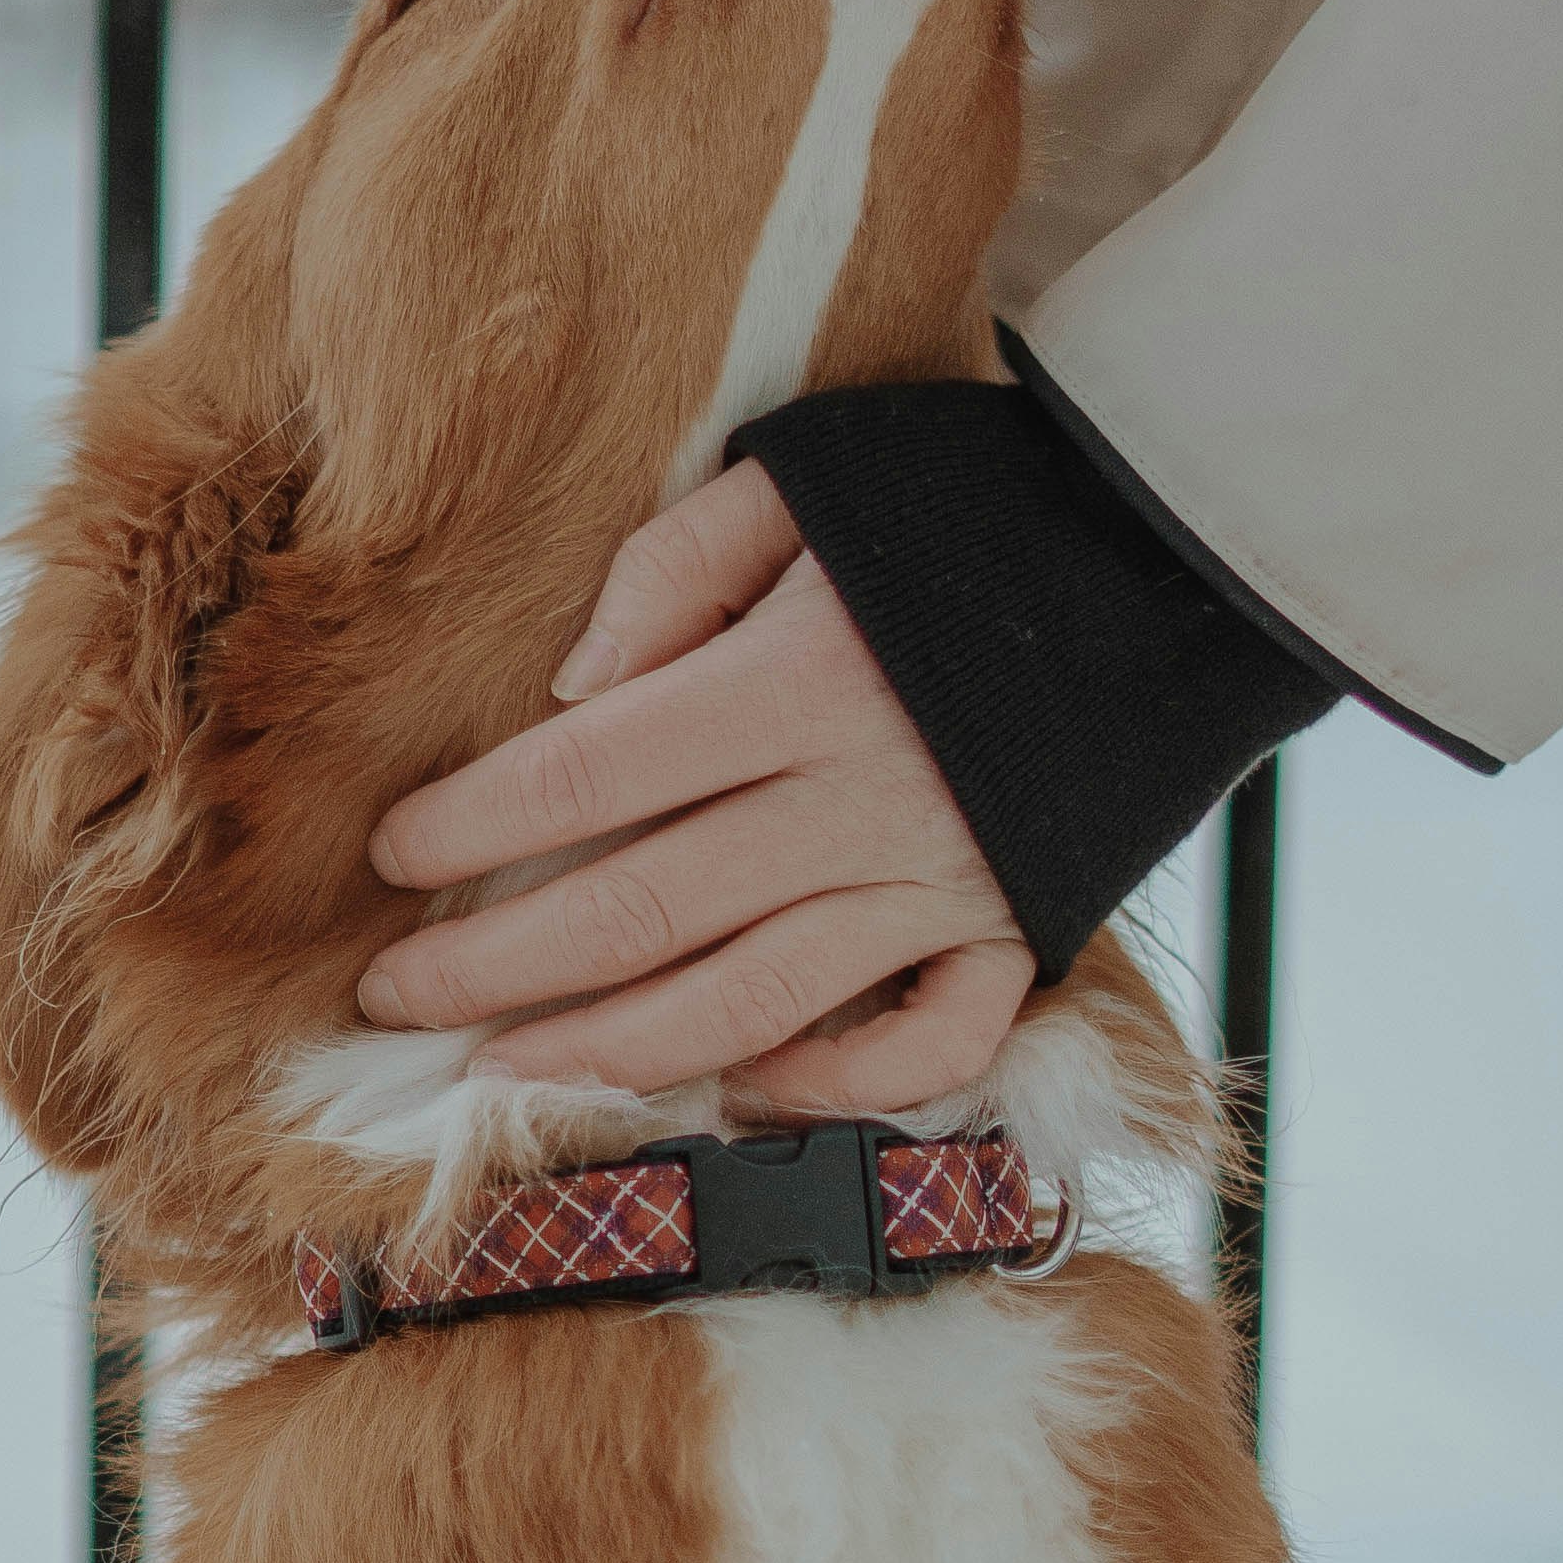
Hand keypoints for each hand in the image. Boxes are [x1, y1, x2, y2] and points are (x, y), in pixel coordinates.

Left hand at [359, 461, 1034, 1113]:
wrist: (1171, 549)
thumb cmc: (966, 500)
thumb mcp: (806, 476)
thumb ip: (676, 568)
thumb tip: (569, 688)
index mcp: (797, 682)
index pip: (590, 773)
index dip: (473, 824)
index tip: (391, 851)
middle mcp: (859, 802)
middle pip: (639, 911)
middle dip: (496, 967)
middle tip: (394, 994)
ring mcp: (939, 883)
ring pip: (746, 1005)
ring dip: (611, 1051)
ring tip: (509, 1069)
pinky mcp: (1015, 929)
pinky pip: (922, 1043)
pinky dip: (834, 1083)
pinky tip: (742, 1085)